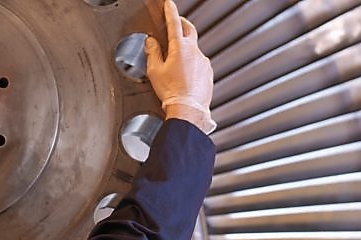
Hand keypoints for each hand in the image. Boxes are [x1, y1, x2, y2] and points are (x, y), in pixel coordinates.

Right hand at [145, 0, 215, 133]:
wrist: (188, 109)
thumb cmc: (172, 92)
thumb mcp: (155, 71)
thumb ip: (153, 52)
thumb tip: (152, 42)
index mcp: (180, 48)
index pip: (174, 23)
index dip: (170, 11)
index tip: (169, 4)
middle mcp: (194, 52)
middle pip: (189, 30)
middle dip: (182, 23)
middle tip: (177, 22)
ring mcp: (204, 62)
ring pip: (193, 49)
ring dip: (185, 50)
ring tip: (175, 63)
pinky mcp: (208, 72)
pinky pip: (199, 63)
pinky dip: (191, 64)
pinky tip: (184, 76)